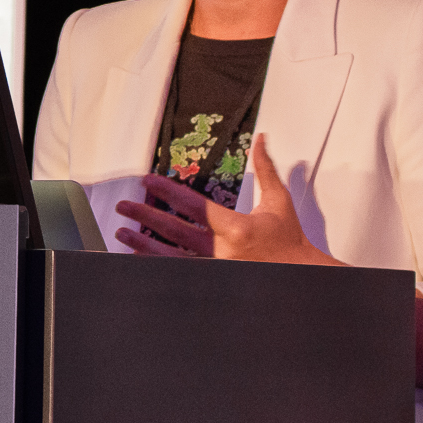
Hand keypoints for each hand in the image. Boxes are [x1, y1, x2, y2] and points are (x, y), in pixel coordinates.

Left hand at [114, 134, 339, 265]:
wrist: (300, 275)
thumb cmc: (289, 240)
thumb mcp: (278, 201)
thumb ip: (265, 169)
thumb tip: (261, 140)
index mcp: (236, 228)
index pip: (193, 206)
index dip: (167, 191)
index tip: (148, 181)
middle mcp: (221, 251)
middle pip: (174, 231)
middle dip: (145, 216)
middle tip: (124, 206)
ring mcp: (215, 270)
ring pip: (170, 257)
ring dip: (143, 244)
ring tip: (123, 233)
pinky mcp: (214, 282)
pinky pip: (178, 273)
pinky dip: (157, 264)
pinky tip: (141, 256)